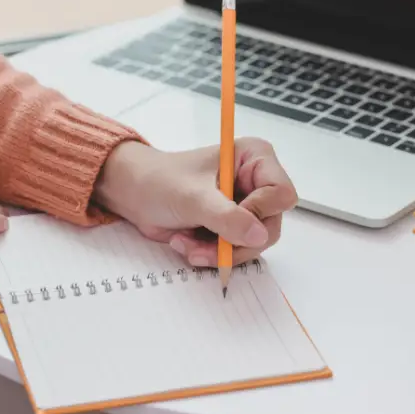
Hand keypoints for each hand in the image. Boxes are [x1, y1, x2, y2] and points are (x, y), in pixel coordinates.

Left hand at [93, 137, 297, 267]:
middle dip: (234, 241)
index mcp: (255, 158)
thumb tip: (259, 235)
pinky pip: (237, 251)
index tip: (230, 221)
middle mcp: (256, 182)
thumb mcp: (193, 197)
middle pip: (270, 225)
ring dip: (219, 251)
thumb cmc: (159, 180)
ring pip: (254, 243)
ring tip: (188, 243)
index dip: (260, 213)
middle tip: (203, 246)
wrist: (133, 194)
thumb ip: (227, 216)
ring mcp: (246, 206)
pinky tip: (188, 243)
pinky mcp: (233, 226)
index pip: (281, 193)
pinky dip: (212, 254)